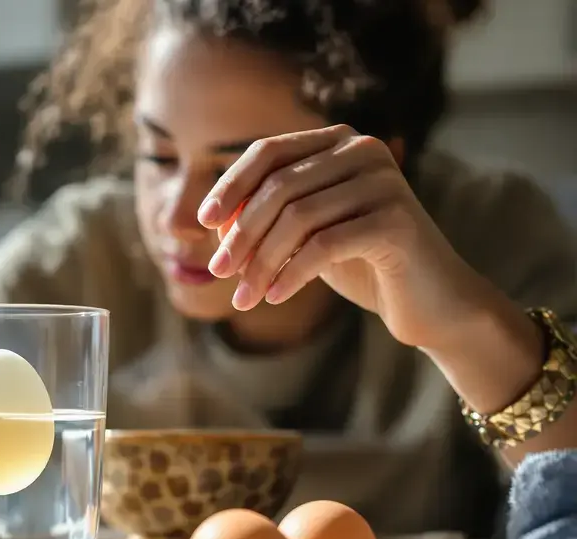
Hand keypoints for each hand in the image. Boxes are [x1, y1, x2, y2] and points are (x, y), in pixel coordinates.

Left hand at [198, 124, 487, 348]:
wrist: (429, 302)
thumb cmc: (360, 264)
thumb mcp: (305, 234)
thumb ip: (265, 217)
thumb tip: (213, 221)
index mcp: (340, 142)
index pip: (268, 151)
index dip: (231, 186)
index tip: (203, 224)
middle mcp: (364, 151)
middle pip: (279, 187)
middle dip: (241, 234)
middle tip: (219, 272)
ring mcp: (385, 182)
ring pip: (298, 219)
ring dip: (261, 262)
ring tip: (244, 298)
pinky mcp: (397, 221)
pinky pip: (324, 246)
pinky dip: (292, 274)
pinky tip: (275, 297)